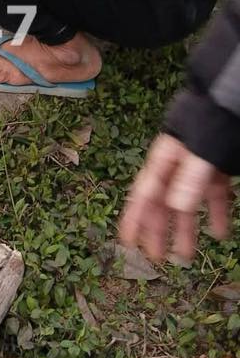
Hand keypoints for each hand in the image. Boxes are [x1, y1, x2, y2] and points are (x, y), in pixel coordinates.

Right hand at [119, 133, 233, 263]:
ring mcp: (196, 169)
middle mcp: (176, 167)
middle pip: (163, 203)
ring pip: (187, 203)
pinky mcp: (215, 170)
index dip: (135, 218)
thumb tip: (177, 207)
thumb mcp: (200, 152)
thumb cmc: (210, 122)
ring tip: (187, 254)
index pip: (143, 194)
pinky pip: (212, 196)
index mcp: (163, 160)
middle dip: (160, 230)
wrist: (229, 100)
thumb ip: (190, 179)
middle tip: (158, 257)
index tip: (128, 241)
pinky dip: (215, 214)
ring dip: (186, 228)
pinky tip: (219, 231)